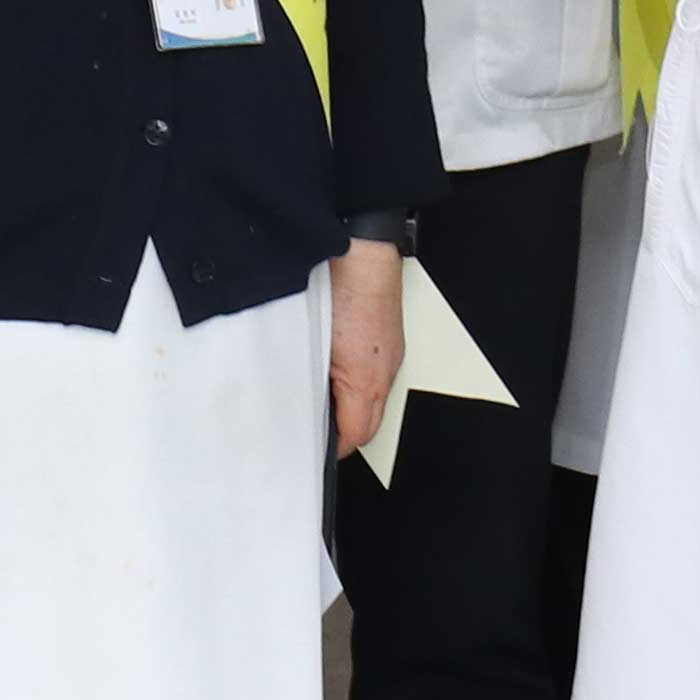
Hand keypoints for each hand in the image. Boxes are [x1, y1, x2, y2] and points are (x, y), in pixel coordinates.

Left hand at [331, 236, 407, 458]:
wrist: (362, 251)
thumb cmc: (347, 292)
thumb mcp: (318, 352)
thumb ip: (316, 390)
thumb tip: (312, 418)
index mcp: (368, 383)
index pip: (355, 437)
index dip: (332, 447)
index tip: (312, 448)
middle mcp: (384, 373)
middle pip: (367, 424)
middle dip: (342, 430)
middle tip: (313, 427)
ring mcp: (387, 356)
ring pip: (368, 399)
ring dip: (346, 402)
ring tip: (318, 395)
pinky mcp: (384, 339)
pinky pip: (370, 373)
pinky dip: (351, 377)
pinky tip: (330, 364)